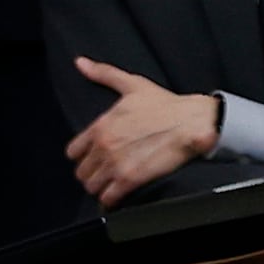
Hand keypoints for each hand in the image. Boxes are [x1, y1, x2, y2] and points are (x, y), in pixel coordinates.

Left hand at [63, 56, 219, 207]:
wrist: (190, 122)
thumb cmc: (164, 104)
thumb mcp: (131, 84)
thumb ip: (103, 74)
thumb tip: (81, 63)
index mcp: (101, 125)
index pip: (73, 152)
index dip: (82, 157)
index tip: (92, 158)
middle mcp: (104, 146)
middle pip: (82, 173)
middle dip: (91, 174)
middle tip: (103, 174)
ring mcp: (116, 164)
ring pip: (92, 187)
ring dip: (100, 188)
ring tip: (110, 185)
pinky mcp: (130, 179)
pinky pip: (108, 198)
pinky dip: (111, 200)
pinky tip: (117, 195)